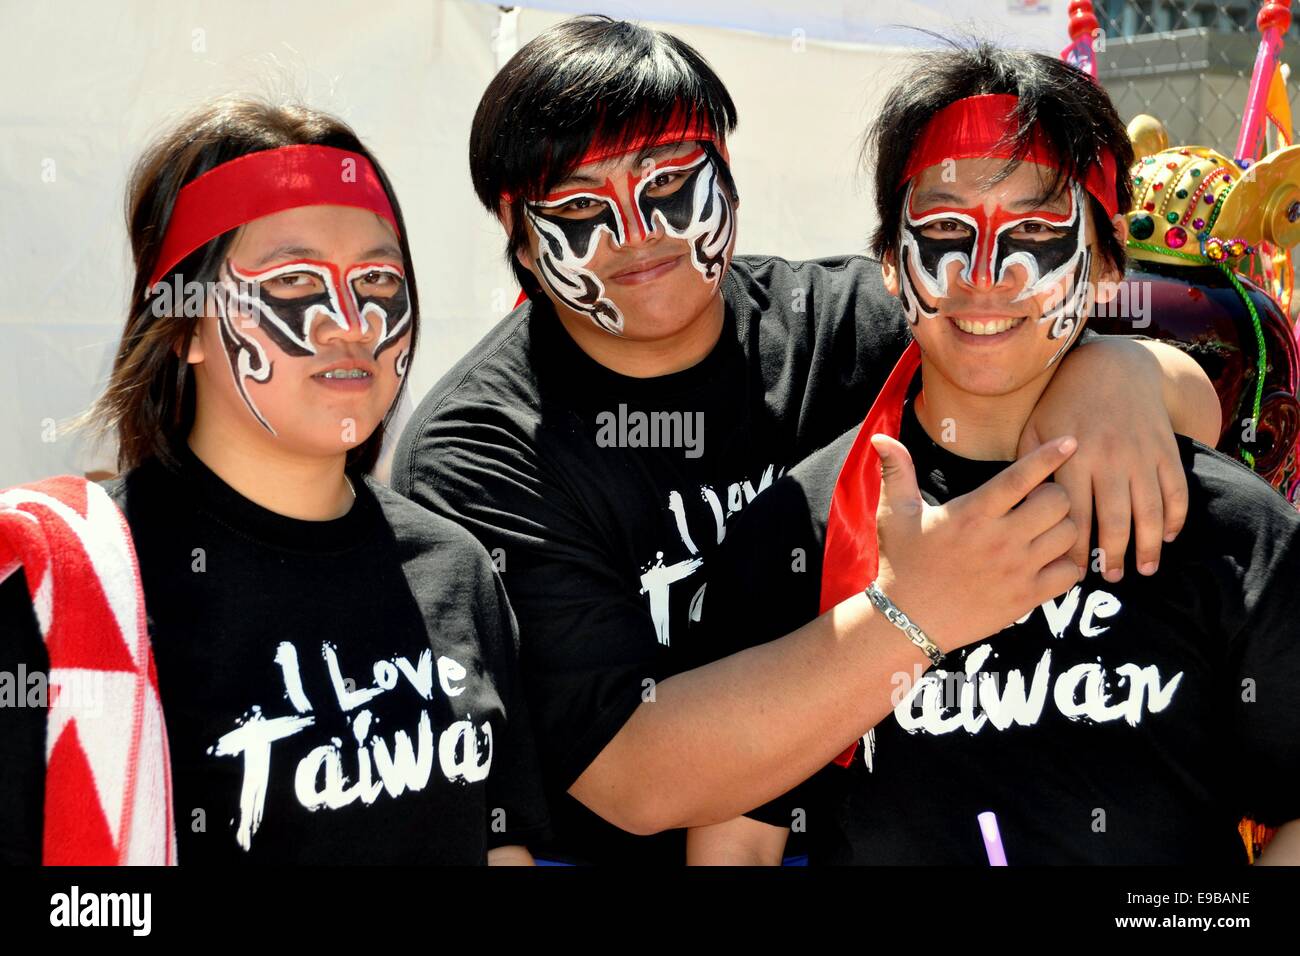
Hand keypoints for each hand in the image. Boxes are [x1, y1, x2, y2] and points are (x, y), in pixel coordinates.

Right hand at [872, 434, 1079, 652]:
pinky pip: (1070, 573)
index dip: (1048, 456)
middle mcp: (1000, 539)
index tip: (1069, 441)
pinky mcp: (1026, 598)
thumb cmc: (902, 563)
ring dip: (1064, 527)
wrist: (906, 621)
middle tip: (1042, 500)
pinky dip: (1067, 565)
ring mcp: (1017, 570)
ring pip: (1070, 535)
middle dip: (1055, 493)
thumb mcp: (894, 514)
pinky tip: (1049, 562)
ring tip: (1046, 530)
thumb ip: (896, 472)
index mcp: (972, 513)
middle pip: (1058, 501)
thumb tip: (880, 437)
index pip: (1021, 477)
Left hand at [1021, 339, 1189, 581]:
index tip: (1076, 571)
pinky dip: (1175, 517)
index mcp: (1073, 457)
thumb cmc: (1062, 404)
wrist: (1112, 367)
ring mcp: (1142, 455)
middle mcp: (1110, 458)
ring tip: (1144, 569)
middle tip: (1113, 578)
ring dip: (1149, 544)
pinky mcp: (1165, 450)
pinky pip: (1176, 490)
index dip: (1077, 548)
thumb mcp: (1035, 430)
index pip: (1075, 515)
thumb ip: (1029, 470)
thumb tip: (1019, 512)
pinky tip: (1166, 537)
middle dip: (1115, 554)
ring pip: (1150, 510)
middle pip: (1116, 519)